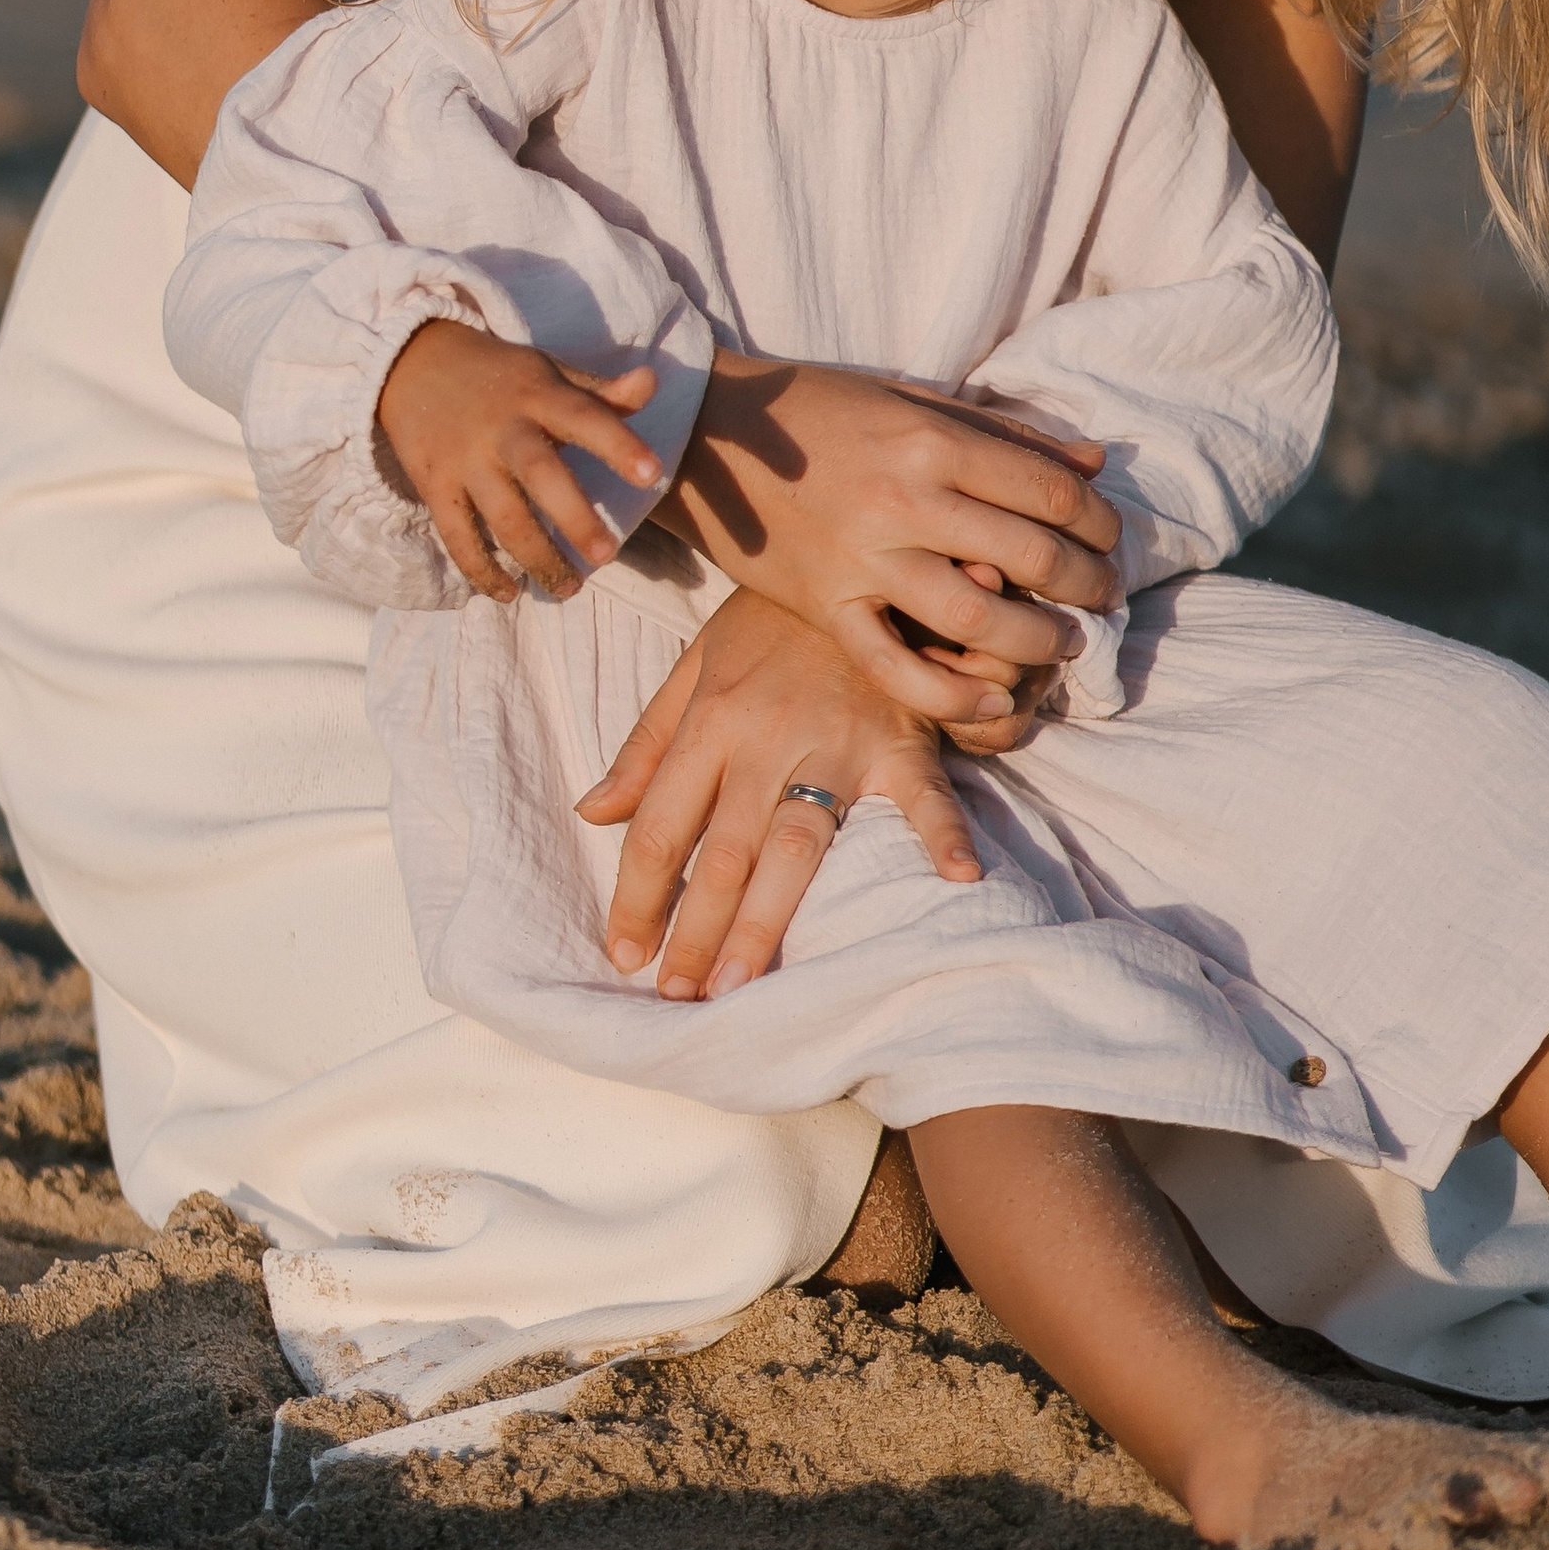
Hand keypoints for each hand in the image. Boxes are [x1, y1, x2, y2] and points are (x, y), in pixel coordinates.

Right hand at [376, 317, 663, 599]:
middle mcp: (502, 429)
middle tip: (607, 555)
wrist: (411, 362)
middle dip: (575, 518)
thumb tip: (653, 382)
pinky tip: (508, 594)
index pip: (585, 417)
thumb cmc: (500, 377)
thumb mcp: (549, 372)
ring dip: (537, 558)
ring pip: (502, 517)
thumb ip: (601, 392)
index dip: (618, 444)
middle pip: (540, 475)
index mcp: (538, 395)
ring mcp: (465, 460)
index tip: (651, 474)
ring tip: (570, 588)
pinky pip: (458, 536)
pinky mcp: (434, 486)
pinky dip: (481, 570)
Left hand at [579, 589, 984, 997]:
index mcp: (710, 722)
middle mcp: (766, 739)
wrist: (850, 552)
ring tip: (742, 983)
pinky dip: (943, 833)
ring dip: (768, 918)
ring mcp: (837, 741)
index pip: (660, 826)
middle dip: (694, 931)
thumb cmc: (769, 620)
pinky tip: (957, 879)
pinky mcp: (898, 737)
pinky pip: (922, 792)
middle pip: (722, 851)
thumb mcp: (695, 667)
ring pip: (796, 843)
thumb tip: (591, 813)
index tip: (624, 955)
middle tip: (679, 997)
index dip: (636, 896)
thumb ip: (646, 745)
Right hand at [655, 354, 1123, 720]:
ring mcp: (864, 557)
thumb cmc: (818, 409)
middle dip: (1086, 583)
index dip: (1099, 521)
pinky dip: (951, 692)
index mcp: (931, 439)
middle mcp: (905, 498)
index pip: (1049, 490)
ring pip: (976, 616)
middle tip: (1104, 597)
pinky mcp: (825, 605)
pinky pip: (896, 666)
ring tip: (1063, 643)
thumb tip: (1094, 462)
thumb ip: (1004, 434)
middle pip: (1031, 553)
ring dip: (1038, 639)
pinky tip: (990, 698)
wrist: (709, 436)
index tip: (1111, 538)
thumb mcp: (913, 399)